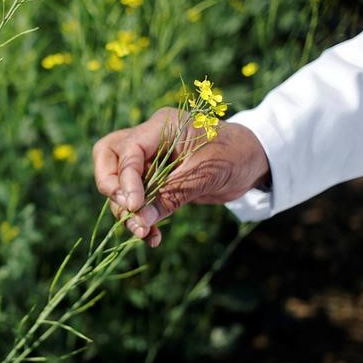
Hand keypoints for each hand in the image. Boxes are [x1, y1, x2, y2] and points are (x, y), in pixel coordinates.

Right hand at [92, 107, 269, 246]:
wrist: (253, 161)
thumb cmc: (233, 156)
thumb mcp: (204, 176)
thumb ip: (170, 196)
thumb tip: (139, 221)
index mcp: (160, 127)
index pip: (128, 150)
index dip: (126, 180)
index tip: (133, 207)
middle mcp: (148, 139)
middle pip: (108, 156)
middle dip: (112, 187)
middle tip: (127, 210)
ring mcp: (148, 158)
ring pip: (118, 180)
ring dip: (126, 210)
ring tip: (143, 233)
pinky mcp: (153, 178)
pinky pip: (136, 197)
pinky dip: (140, 217)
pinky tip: (152, 236)